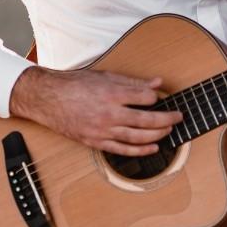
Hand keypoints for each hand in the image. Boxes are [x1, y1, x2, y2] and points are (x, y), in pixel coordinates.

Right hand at [9, 67, 183, 155]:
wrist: (48, 98)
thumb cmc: (75, 84)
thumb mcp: (105, 76)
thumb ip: (132, 82)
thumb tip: (156, 83)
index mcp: (111, 93)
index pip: (145, 98)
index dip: (156, 97)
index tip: (161, 97)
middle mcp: (108, 113)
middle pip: (146, 120)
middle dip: (166, 119)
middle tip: (178, 117)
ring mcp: (102, 130)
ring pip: (137, 137)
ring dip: (157, 135)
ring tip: (169, 131)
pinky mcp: (95, 142)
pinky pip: (122, 149)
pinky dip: (140, 150)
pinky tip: (152, 148)